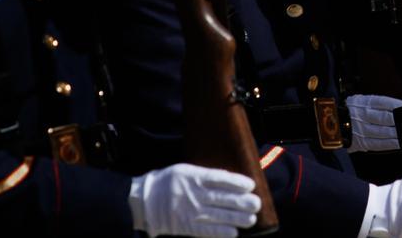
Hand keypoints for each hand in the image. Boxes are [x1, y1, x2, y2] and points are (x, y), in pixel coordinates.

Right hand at [128, 163, 260, 237]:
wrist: (144, 200)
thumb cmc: (169, 182)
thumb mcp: (186, 170)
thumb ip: (206, 175)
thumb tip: (230, 179)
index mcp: (194, 177)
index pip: (220, 179)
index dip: (237, 183)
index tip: (251, 185)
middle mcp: (194, 194)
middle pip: (222, 198)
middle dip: (241, 202)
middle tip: (256, 204)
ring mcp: (190, 211)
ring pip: (217, 215)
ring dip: (236, 218)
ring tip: (251, 219)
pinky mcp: (186, 226)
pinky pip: (205, 230)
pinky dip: (220, 232)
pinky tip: (233, 233)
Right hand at [346, 94, 401, 153]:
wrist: (327, 122)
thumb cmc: (349, 110)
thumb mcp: (360, 100)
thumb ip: (376, 104)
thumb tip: (399, 107)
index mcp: (364, 102)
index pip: (384, 102)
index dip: (398, 105)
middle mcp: (363, 115)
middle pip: (385, 118)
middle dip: (401, 120)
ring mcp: (361, 129)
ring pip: (383, 132)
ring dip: (398, 134)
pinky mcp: (360, 142)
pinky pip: (377, 144)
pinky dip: (390, 144)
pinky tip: (400, 143)